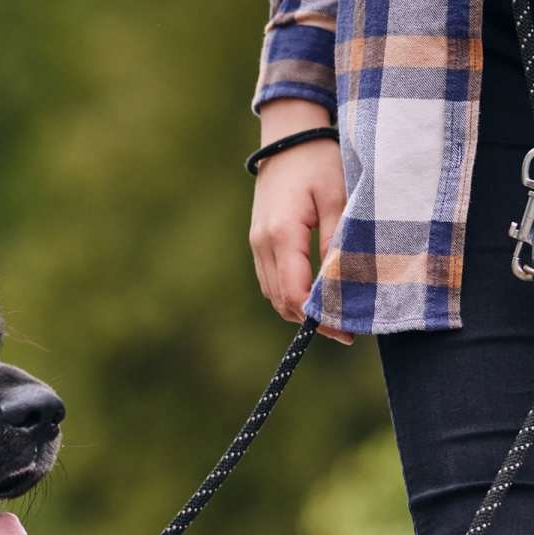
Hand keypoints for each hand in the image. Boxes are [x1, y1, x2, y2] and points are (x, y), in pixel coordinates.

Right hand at [249, 99, 351, 345]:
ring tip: (331, 316)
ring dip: (299, 310)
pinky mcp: (259, 242)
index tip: (345, 330)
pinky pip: (271, 281)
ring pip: (273, 295)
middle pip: (281, 301)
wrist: (288, 137)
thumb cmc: (319, 161)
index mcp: (282, 235)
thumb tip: (340, 284)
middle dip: (310, 320)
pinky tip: (313, 296)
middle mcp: (263, 245)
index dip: (319, 318)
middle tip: (343, 330)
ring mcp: (257, 245)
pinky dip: (290, 295)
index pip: (295, 293)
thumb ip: (338, 241)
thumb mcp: (339, 197)